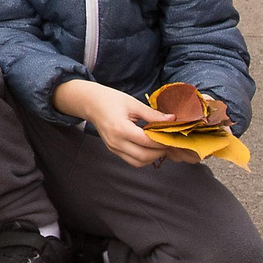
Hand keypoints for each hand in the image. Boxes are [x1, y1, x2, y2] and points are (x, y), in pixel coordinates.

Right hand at [54, 79, 174, 167]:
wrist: (90, 103)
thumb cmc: (110, 100)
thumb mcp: (133, 103)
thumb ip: (152, 114)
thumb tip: (172, 120)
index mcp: (120, 128)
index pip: (147, 142)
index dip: (162, 141)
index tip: (171, 136)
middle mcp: (116, 142)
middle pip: (144, 157)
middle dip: (160, 152)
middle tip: (168, 142)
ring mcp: (113, 148)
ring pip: (139, 163)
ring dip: (152, 158)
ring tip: (159, 146)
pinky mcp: (113, 150)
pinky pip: (132, 160)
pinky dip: (143, 157)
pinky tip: (148, 147)